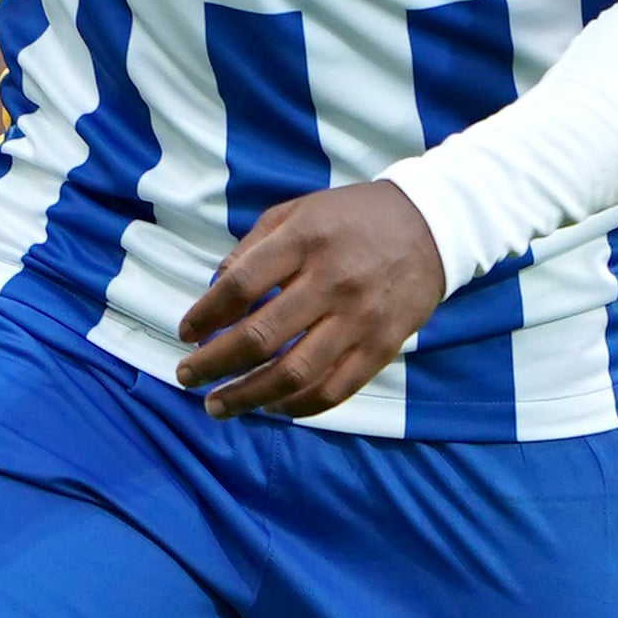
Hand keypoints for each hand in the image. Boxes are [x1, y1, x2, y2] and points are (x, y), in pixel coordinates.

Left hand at [175, 181, 446, 419]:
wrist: (432, 225)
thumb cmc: (352, 218)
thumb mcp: (299, 210)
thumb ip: (253, 246)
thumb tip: (214, 290)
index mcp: (305, 240)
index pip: (241, 285)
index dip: (205, 314)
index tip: (185, 332)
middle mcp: (331, 281)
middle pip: (261, 336)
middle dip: (214, 364)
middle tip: (187, 377)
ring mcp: (359, 318)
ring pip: (294, 374)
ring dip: (248, 396)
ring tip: (218, 406)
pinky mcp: (382, 346)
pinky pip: (334, 389)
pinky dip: (297, 407)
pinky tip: (271, 407)